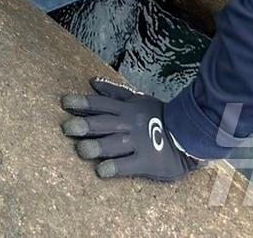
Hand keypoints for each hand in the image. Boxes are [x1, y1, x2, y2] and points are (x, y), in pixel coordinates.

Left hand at [60, 79, 198, 181]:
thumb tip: (92, 82)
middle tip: (66, 128)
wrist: (188, 134)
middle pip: (103, 124)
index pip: (100, 104)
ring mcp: (137, 143)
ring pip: (112, 144)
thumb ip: (114, 92)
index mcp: (126, 109)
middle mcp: (129, 125)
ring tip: (82, 150)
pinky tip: (101, 171)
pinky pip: (127, 165)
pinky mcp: (146, 161)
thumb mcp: (137, 99)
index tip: (64, 102)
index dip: (81, 102)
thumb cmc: (159, 116)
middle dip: (83, 125)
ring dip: (95, 147)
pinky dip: (113, 168)